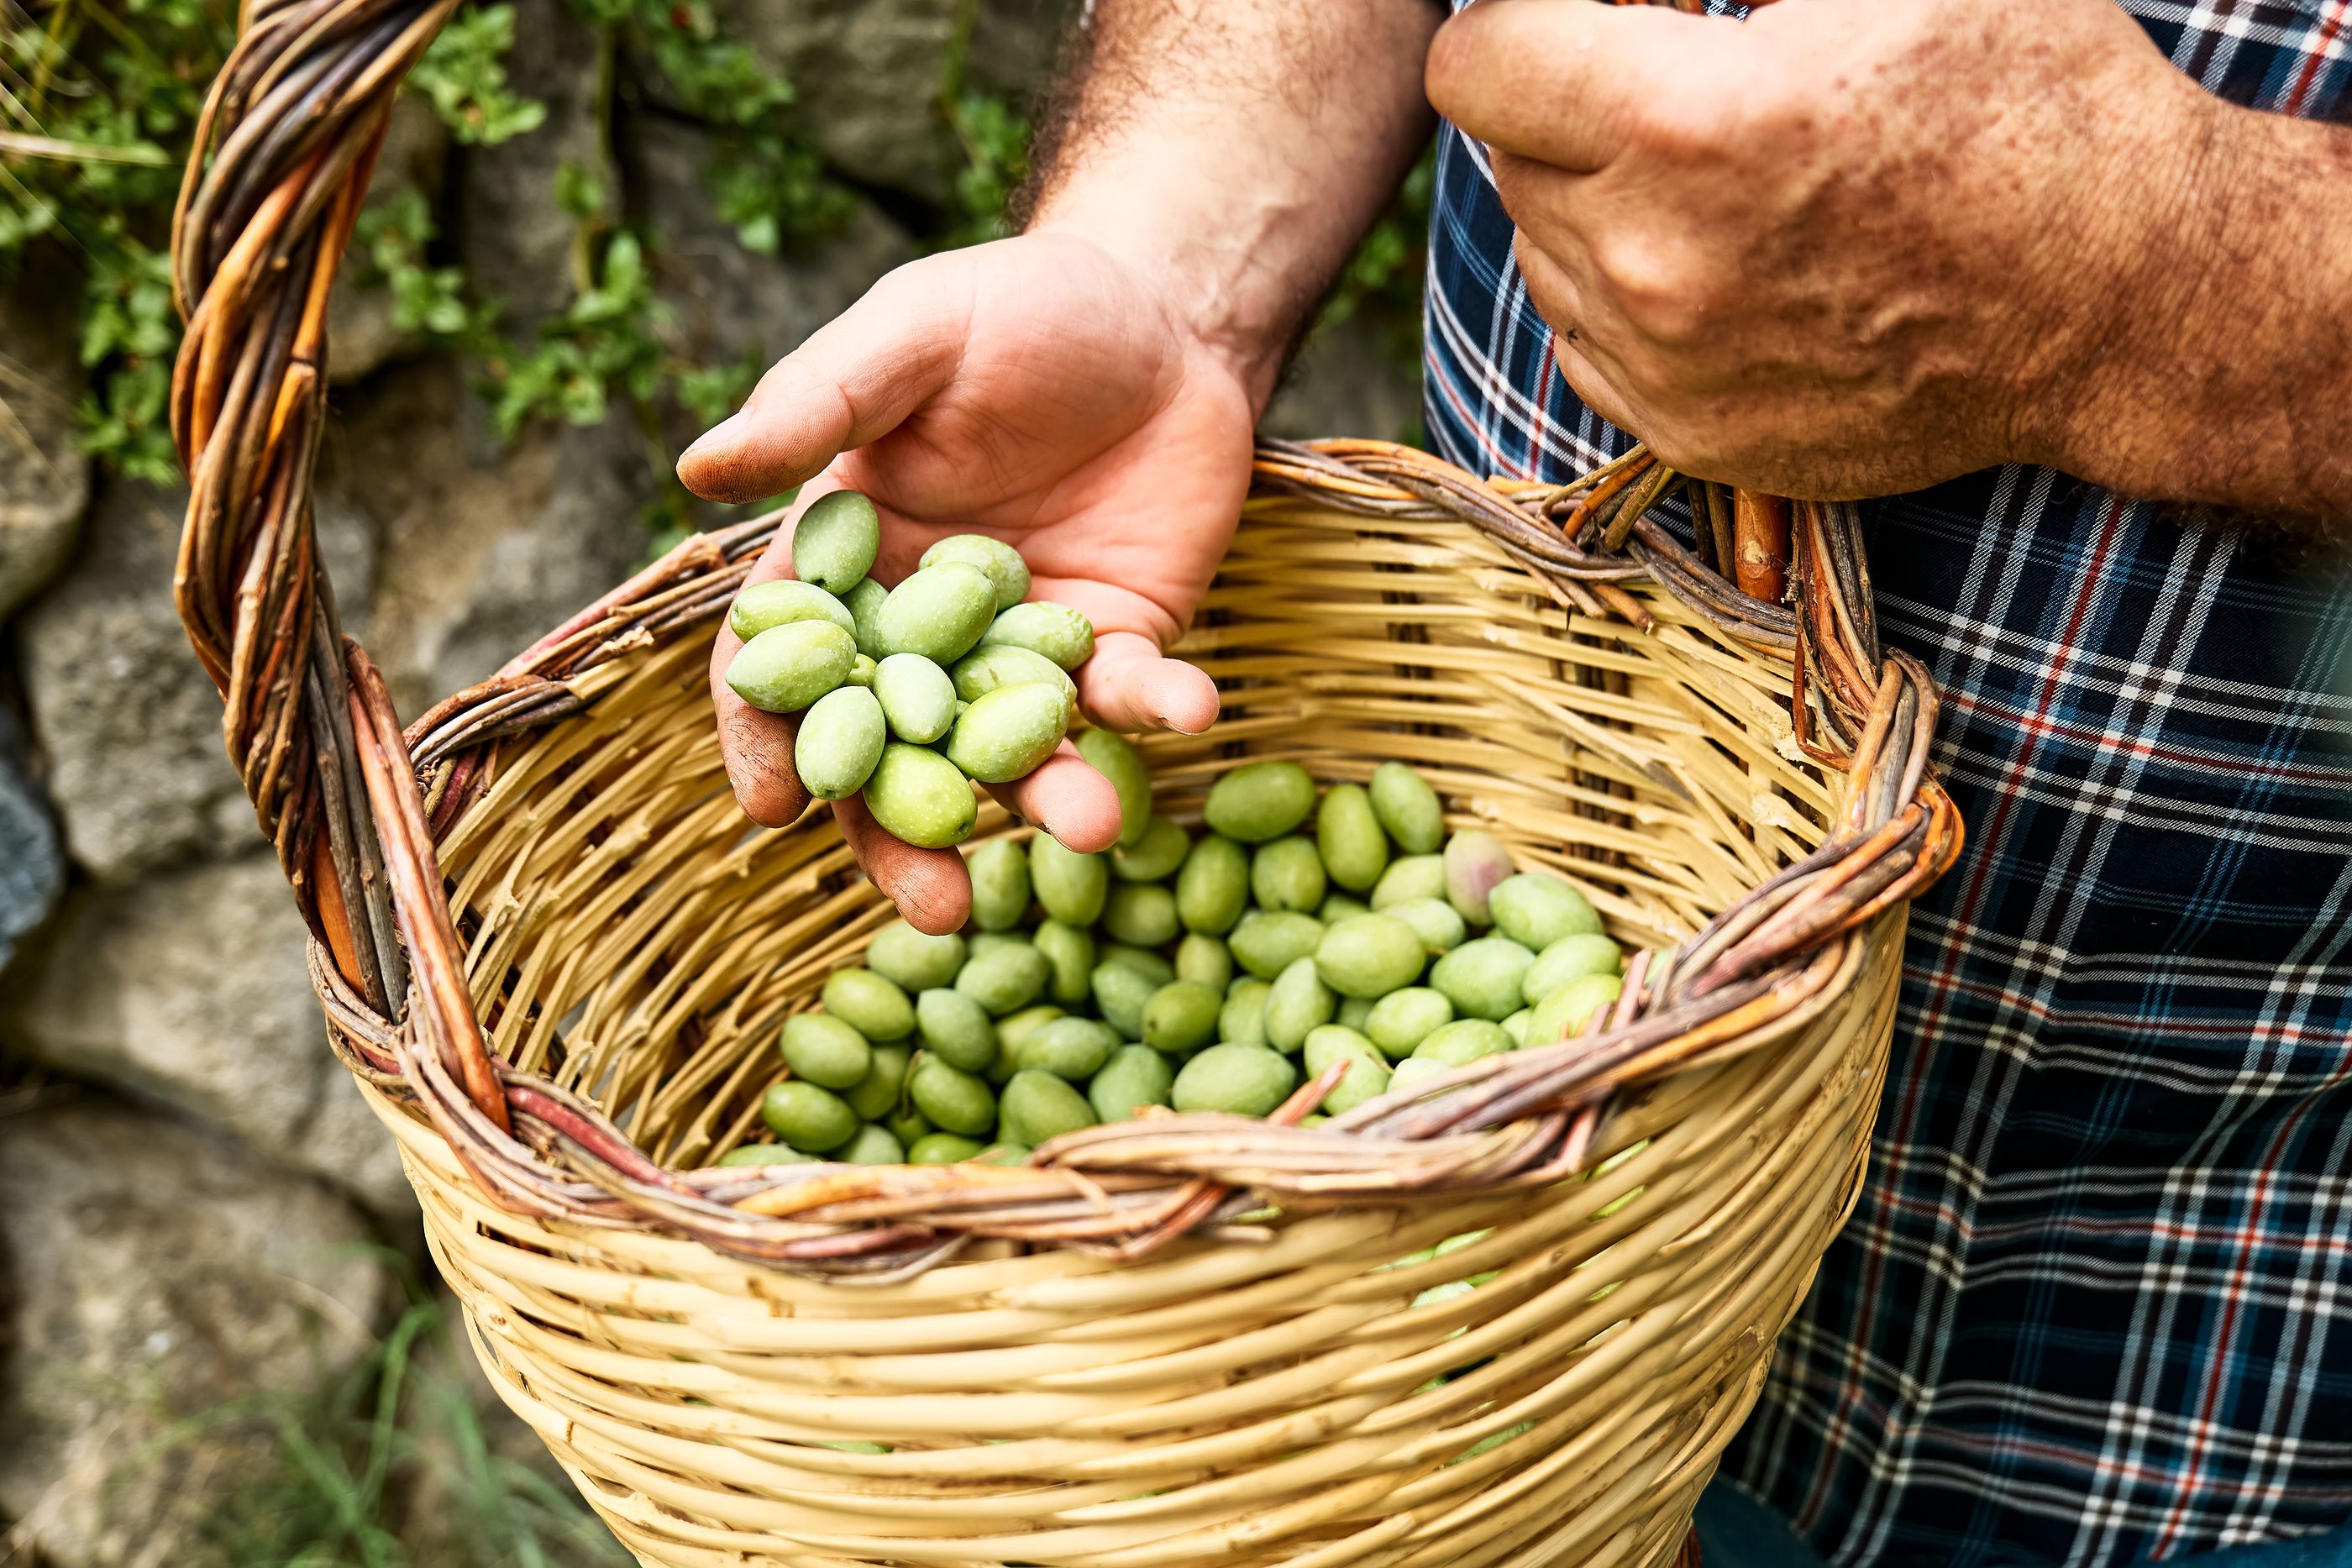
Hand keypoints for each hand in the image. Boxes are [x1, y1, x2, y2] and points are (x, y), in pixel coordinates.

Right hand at [678, 231, 1250, 933]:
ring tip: (1086, 831)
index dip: (770, 738)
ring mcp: (1026, 650)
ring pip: (1017, 750)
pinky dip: (1156, 711)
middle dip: (911, 833)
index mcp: (847, 563)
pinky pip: (1132, 697)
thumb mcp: (913, 334)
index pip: (789, 670)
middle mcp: (926, 629)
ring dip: (1048, 799)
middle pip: (899, 752)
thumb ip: (818, 403)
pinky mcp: (1122, 643)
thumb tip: (694, 467)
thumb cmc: (1017, 310)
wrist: (1163, 312)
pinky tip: (1186, 713)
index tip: (774, 808)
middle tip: (937, 907)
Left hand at [1426, 0, 2221, 499]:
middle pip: (1507, 160)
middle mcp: (1652, 259)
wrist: (2124, 295)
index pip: (1475, 66)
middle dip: (1565, 113)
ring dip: (1591, 208)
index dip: (1512, 28)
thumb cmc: (2028, 101)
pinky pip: (1586, 343)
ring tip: (1706, 183)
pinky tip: (1715, 263)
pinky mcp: (1687, 435)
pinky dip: (1622, 299)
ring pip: (1542, 256)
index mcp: (1686, 124)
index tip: (1564, 26)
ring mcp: (1664, 364)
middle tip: (1663, 96)